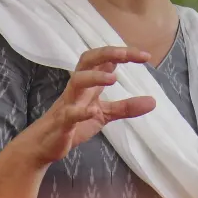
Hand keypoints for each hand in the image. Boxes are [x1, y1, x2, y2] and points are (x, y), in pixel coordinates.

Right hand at [24, 46, 156, 165]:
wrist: (44, 144)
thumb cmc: (74, 123)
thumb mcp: (104, 114)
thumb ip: (126, 107)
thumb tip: (153, 101)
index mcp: (88, 83)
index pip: (104, 59)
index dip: (123, 53)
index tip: (145, 56)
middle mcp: (78, 88)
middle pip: (88, 60)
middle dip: (107, 53)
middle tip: (127, 54)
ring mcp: (68, 103)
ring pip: (77, 81)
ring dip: (94, 77)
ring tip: (113, 78)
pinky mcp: (62, 123)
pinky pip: (69, 114)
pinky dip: (80, 112)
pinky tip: (92, 112)